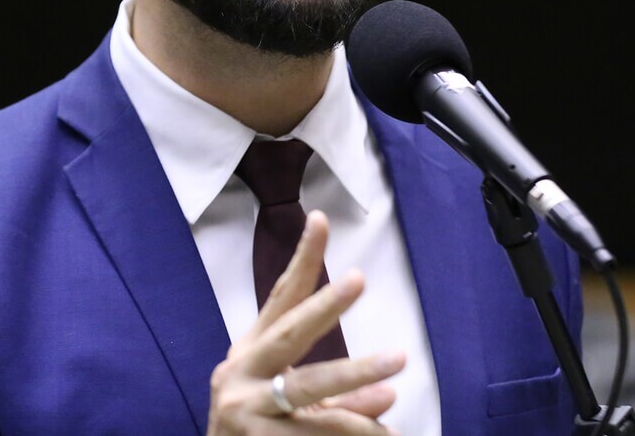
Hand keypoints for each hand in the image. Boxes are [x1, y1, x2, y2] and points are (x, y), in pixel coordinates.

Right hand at [206, 211, 406, 434]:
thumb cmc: (258, 433)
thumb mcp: (293, 408)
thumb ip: (339, 398)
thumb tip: (387, 393)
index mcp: (248, 354)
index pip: (279, 299)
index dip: (302, 261)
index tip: (320, 219)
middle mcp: (240, 375)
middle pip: (288, 334)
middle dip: (325, 306)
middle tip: (358, 279)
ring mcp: (244, 411)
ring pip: (306, 388)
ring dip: (354, 382)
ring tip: (393, 383)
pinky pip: (313, 434)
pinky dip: (353, 430)